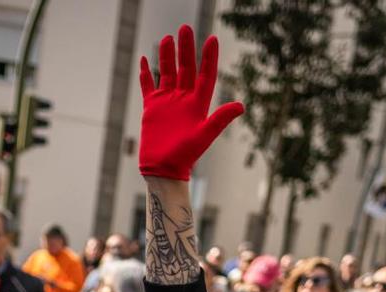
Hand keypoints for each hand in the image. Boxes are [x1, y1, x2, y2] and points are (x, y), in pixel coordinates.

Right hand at [139, 25, 243, 180]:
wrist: (164, 169)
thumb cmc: (186, 156)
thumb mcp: (205, 136)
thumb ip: (220, 119)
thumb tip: (241, 106)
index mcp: (198, 104)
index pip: (205, 75)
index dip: (209, 58)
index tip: (211, 39)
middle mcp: (183, 99)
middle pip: (186, 68)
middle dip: (186, 49)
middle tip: (185, 28)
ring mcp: (167, 102)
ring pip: (168, 73)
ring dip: (167, 56)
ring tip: (167, 38)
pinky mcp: (152, 108)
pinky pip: (148, 86)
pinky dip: (146, 73)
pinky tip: (145, 60)